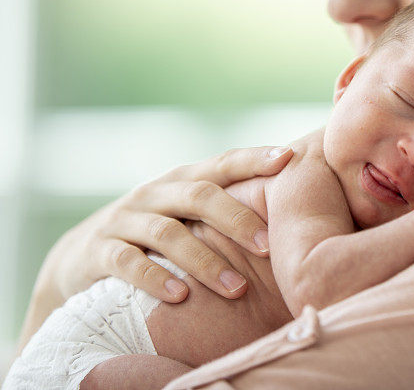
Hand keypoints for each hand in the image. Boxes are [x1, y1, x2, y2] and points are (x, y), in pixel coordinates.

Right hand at [38, 145, 293, 305]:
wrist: (80, 255)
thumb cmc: (158, 232)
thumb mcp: (187, 213)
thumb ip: (228, 207)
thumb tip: (293, 212)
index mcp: (184, 179)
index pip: (223, 162)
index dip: (254, 158)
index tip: (288, 158)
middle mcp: (156, 192)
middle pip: (200, 196)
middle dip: (236, 219)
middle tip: (268, 246)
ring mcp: (126, 220)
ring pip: (168, 233)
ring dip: (205, 261)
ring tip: (237, 288)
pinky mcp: (100, 251)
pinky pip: (128, 263)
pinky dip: (156, 279)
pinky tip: (181, 296)